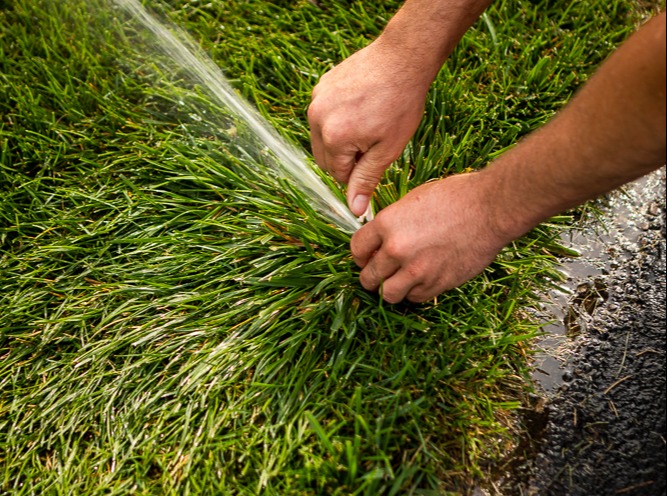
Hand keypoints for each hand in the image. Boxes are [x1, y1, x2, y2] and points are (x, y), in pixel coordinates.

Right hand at [308, 40, 430, 215]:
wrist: (403, 58)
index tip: (376, 157)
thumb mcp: (388, 149)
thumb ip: (366, 180)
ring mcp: (316, 100)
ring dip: (340, 140)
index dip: (359, 171)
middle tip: (373, 142)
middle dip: (346, 158)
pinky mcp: (320, 86)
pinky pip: (323, 115)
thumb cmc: (401, 103)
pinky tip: (361, 108)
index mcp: (333, 138)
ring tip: (368, 123)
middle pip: (325, 158)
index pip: (338, 174)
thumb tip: (354, 210)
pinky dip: (337, 119)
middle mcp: (317, 119)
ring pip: (322, 137)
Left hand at [350, 172, 510, 302]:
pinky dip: (414, 292)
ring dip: (388, 289)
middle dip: (370, 276)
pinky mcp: (437, 284)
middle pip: (368, 277)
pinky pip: (414, 298)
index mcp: (387, 224)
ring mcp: (416, 270)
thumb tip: (381, 239)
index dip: (359, 255)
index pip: (356, 249)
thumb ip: (393, 222)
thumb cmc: (456, 197)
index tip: (365, 257)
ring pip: (387, 294)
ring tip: (396, 282)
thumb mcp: (414, 200)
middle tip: (378, 273)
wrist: (490, 209)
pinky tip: (420, 281)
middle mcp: (397, 249)